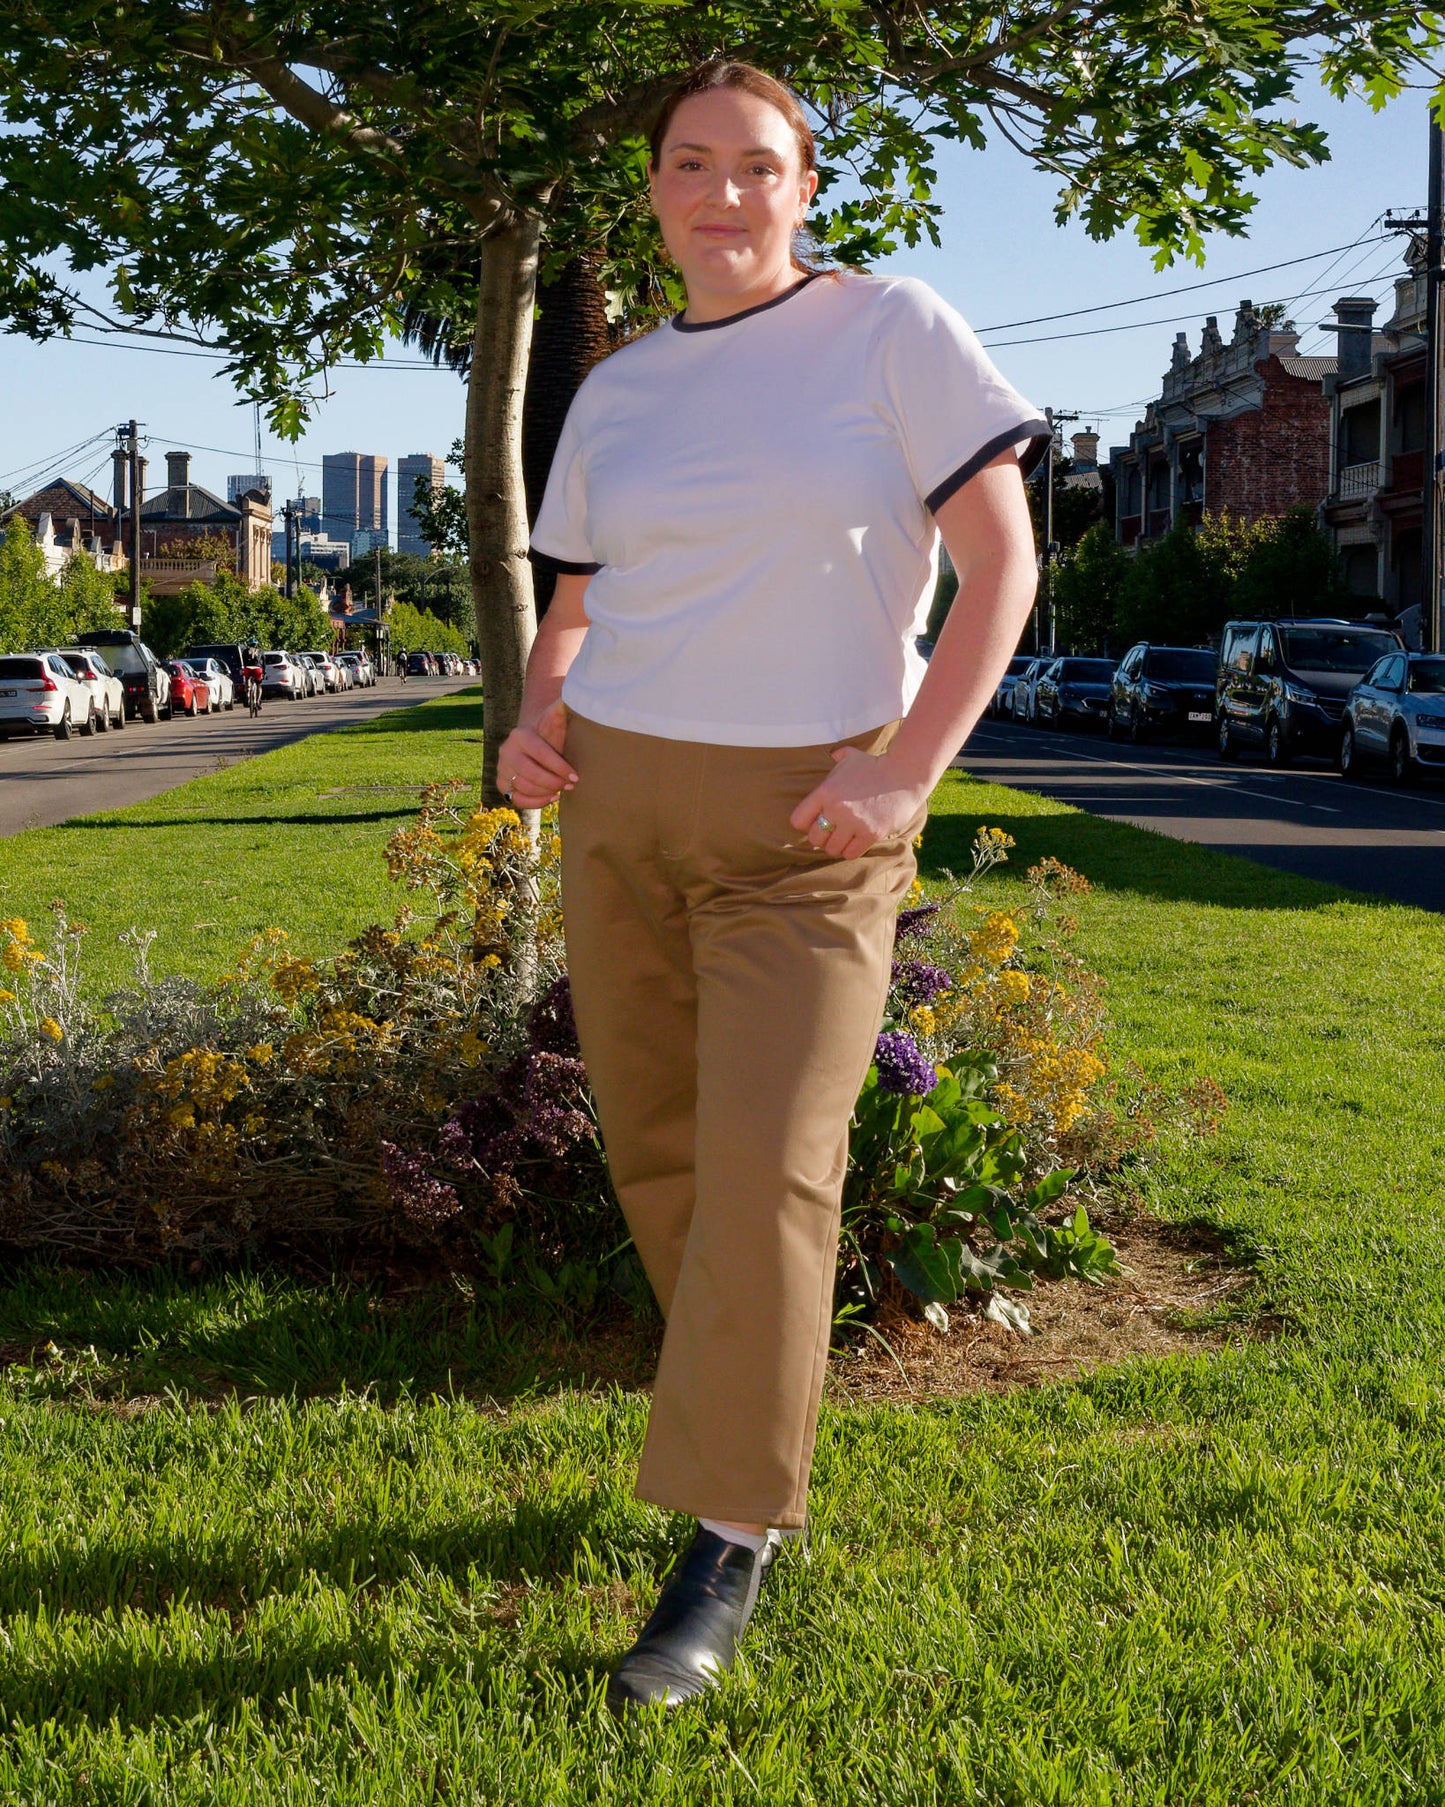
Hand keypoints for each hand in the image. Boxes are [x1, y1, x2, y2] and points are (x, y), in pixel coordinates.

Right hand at [496, 699, 575, 808]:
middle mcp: (506, 752)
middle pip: (530, 773)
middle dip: (553, 781)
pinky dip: (535, 802)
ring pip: (524, 787)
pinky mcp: (502, 784)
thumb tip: (566, 701)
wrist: (533, 741)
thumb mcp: (556, 720)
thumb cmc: (550, 733)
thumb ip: (561, 710)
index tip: (575, 776)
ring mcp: (502, 769)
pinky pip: (516, 799)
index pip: (541, 754)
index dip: (559, 767)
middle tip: (570, 785)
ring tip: (563, 789)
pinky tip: (551, 797)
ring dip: (546, 792)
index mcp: (520, 735)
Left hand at [789, 747, 929, 858]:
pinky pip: (851, 853)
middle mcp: (837, 809)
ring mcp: (854, 823)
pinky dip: (850, 850)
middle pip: (814, 838)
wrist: (904, 774)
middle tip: (830, 832)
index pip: (798, 820)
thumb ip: (834, 757)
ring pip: (832, 849)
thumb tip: (830, 754)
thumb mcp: (849, 756)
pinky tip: (855, 841)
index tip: (814, 821)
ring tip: (843, 838)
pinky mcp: (871, 834)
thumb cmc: (874, 765)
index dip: (805, 823)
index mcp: (825, 791)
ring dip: (836, 846)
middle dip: (821, 837)